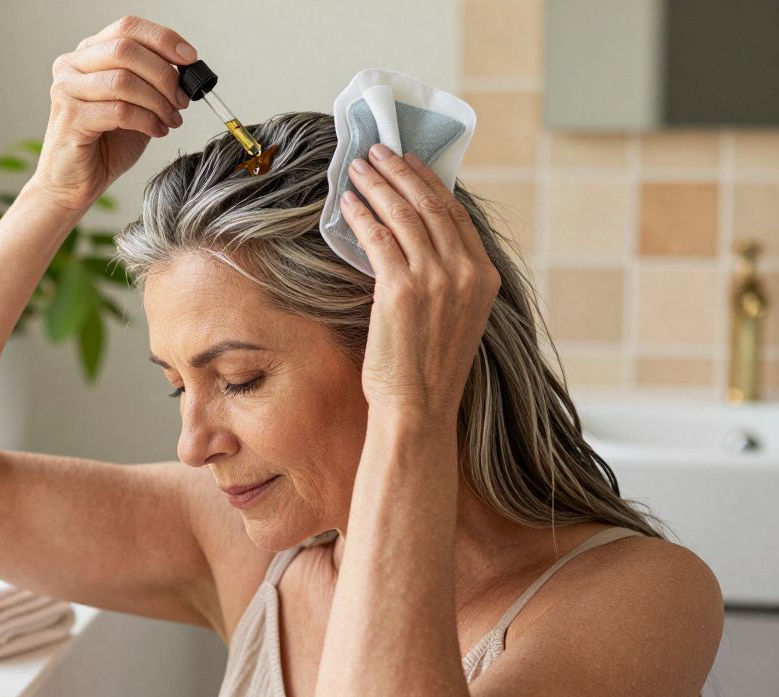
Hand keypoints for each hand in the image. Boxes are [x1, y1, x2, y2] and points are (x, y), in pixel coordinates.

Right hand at [27, 16, 194, 212]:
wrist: (73, 183)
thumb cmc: (104, 145)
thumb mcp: (137, 105)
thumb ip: (153, 83)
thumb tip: (187, 70)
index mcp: (89, 54)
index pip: (128, 28)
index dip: (163, 39)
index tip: (190, 59)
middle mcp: (72, 66)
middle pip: (125, 49)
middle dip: (163, 74)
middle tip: (181, 99)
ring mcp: (66, 90)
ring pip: (122, 80)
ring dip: (157, 101)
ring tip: (170, 119)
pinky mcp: (70, 117)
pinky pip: (119, 110)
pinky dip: (146, 120)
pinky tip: (157, 131)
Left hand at [340, 144, 500, 420]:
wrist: (418, 409)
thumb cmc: (428, 370)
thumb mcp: (454, 317)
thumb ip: (446, 278)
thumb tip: (414, 240)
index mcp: (485, 277)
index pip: (456, 214)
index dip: (430, 181)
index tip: (410, 161)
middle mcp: (465, 273)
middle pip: (430, 205)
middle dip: (400, 171)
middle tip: (378, 151)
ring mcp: (435, 280)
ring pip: (403, 215)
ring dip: (377, 185)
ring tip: (357, 167)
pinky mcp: (401, 290)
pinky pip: (378, 239)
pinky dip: (361, 215)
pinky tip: (347, 203)